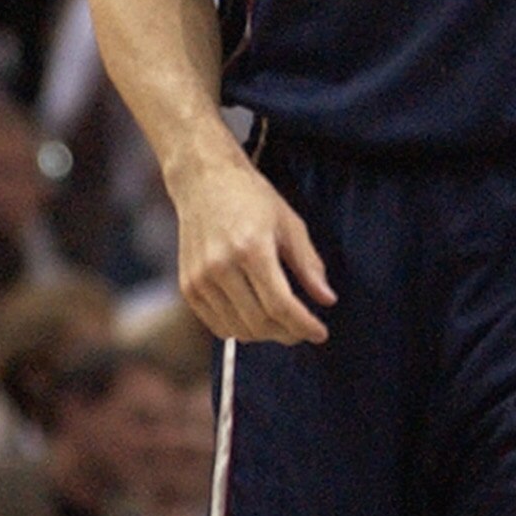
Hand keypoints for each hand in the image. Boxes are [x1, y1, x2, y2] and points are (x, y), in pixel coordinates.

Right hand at [173, 147, 334, 344]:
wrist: (204, 180)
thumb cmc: (252, 198)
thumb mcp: (290, 224)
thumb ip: (309, 265)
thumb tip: (327, 300)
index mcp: (251, 248)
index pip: (280, 305)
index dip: (304, 325)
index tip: (320, 333)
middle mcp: (221, 266)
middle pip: (259, 322)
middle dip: (288, 334)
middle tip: (304, 331)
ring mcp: (200, 278)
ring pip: (238, 329)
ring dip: (266, 335)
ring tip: (283, 325)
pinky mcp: (188, 286)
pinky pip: (217, 324)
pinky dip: (240, 330)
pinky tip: (256, 319)